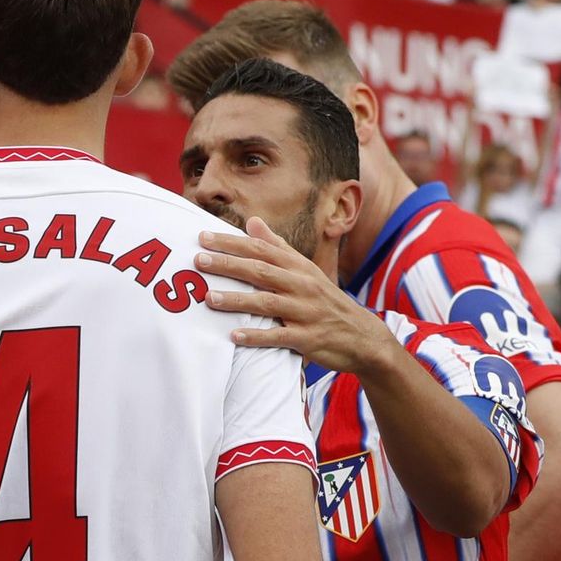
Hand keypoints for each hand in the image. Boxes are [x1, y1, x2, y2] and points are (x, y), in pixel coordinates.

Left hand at [195, 217, 396, 374]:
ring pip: (267, 303)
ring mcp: (306, 312)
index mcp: (299, 267)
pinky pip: (279, 336)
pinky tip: (235, 336)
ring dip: (237, 301)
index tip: (203, 237)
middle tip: (198, 261)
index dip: (232, 242)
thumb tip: (252, 221)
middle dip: (228, 264)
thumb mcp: (306, 270)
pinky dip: (257, 336)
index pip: (261, 249)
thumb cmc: (326, 300)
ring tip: (209, 299)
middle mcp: (302, 285)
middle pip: (261, 271)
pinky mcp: (308, 339)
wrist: (362, 336)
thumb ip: (277, 247)